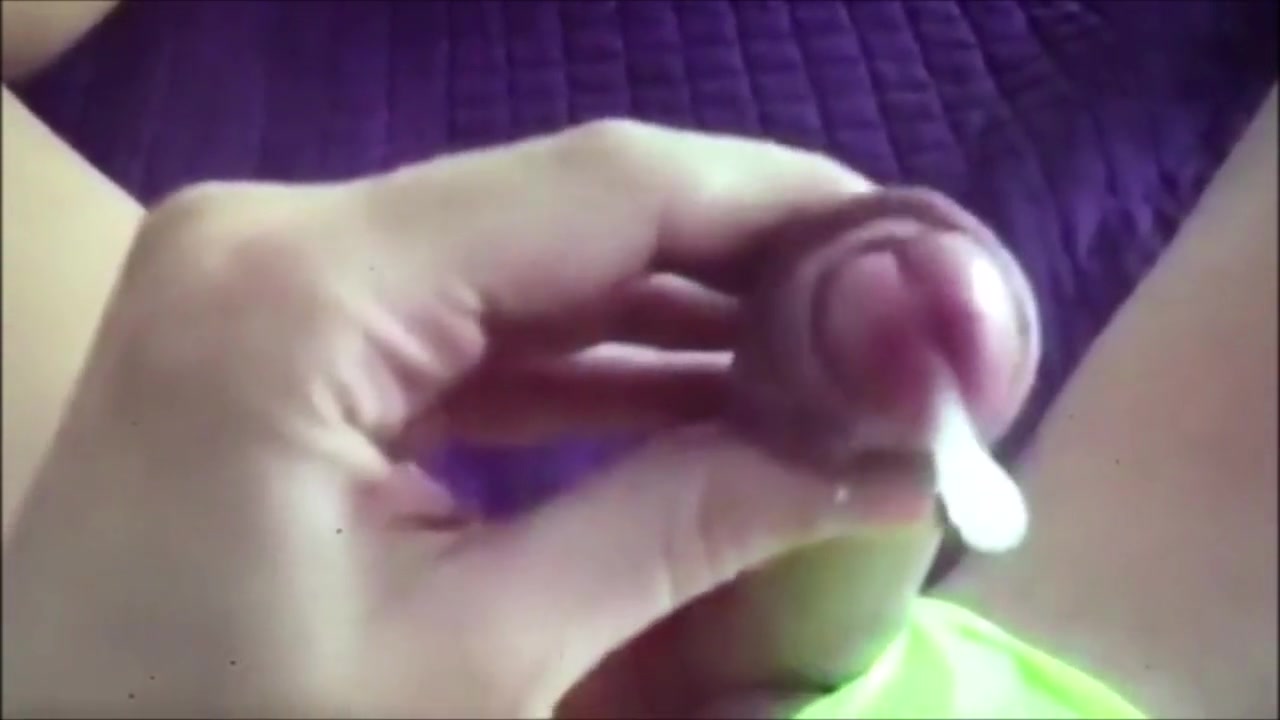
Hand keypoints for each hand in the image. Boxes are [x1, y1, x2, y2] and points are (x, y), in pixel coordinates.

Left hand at [2, 120, 938, 717]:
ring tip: (821, 361)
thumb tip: (875, 466)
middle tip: (882, 317)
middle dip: (736, 265)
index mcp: (304, 294)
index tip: (905, 242)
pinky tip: (703, 395)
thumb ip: (682, 530)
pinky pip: (470, 325)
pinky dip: (588, 363)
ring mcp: (272, 281)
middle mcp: (276, 239)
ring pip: (527, 264)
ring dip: (673, 316)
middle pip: (564, 211)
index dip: (773, 204)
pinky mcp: (286, 339)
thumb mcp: (480, 661)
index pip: (597, 190)